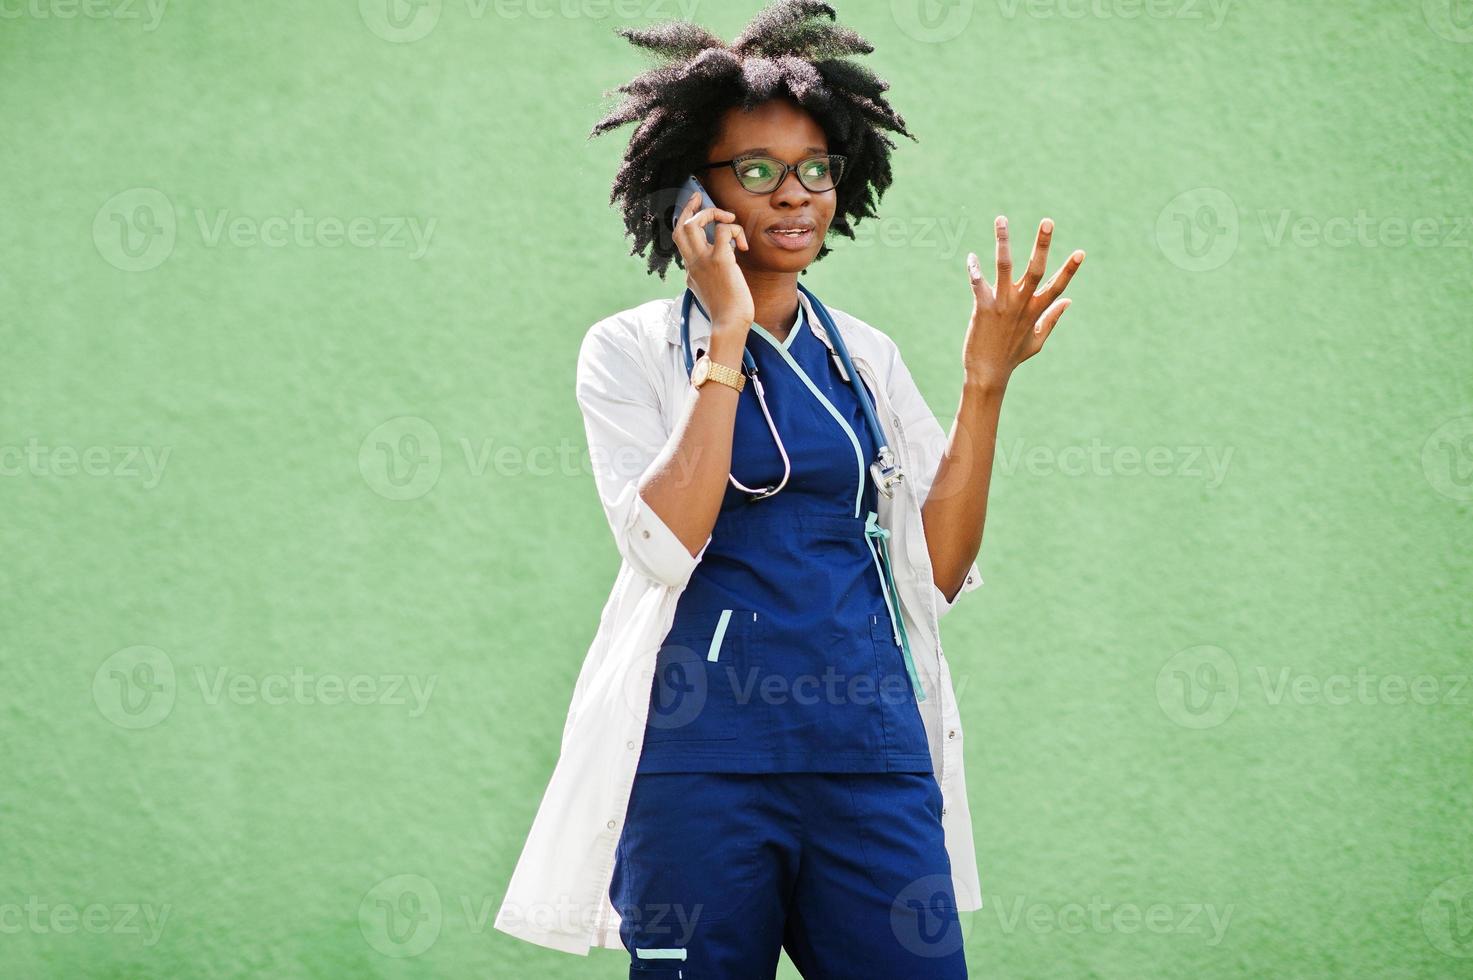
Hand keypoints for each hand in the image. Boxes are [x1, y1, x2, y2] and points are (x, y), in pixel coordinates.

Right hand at [672, 191, 752, 341]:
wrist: (729, 325)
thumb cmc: (725, 313)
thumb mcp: (708, 294)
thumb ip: (701, 280)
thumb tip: (700, 274)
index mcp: (690, 270)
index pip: (680, 239)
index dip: (684, 220)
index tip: (693, 207)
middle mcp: (692, 263)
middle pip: (680, 227)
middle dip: (690, 208)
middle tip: (700, 197)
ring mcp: (703, 261)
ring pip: (694, 223)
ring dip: (712, 214)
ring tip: (729, 219)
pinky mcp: (720, 261)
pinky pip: (722, 230)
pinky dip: (733, 229)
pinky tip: (743, 244)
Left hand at [963, 216, 1083, 388]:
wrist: (988, 374)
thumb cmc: (1012, 357)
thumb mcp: (1037, 340)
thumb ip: (1052, 319)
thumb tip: (1068, 301)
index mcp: (1036, 311)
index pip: (1057, 286)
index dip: (1069, 269)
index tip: (1080, 252)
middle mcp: (1022, 304)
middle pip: (1036, 269)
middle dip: (1042, 244)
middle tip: (1048, 221)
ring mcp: (1003, 304)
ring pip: (1005, 266)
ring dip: (1003, 241)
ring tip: (1001, 219)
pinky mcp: (984, 308)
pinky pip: (979, 283)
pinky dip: (975, 269)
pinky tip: (971, 257)